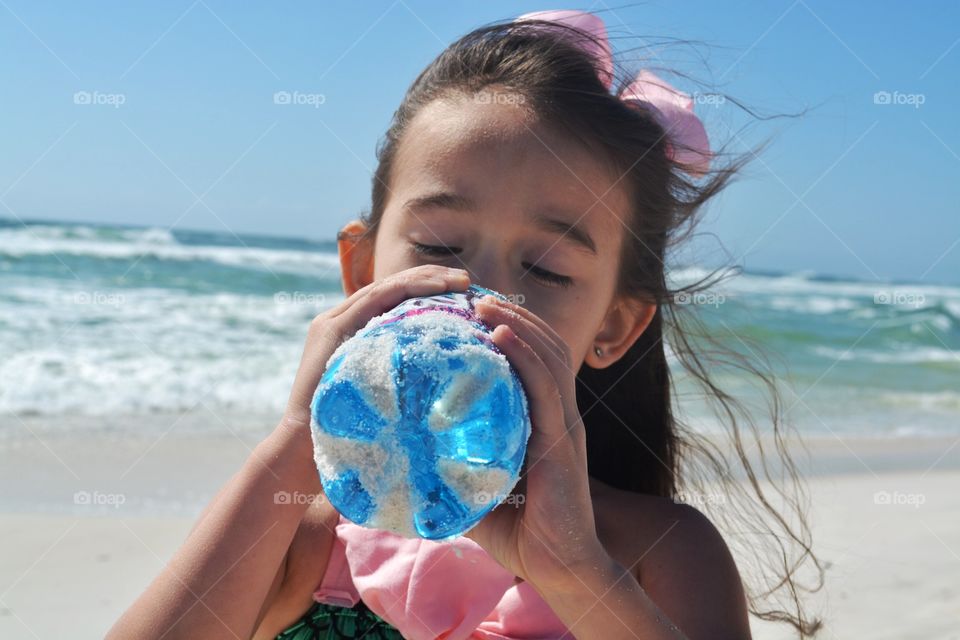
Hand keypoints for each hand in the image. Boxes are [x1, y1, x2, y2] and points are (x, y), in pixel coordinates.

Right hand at [277, 265, 471, 457]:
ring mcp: (334, 321)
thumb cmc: (352, 431)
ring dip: (427, 280)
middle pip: (392, 288)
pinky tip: (439, 289)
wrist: (307, 445)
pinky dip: (410, 288)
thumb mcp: (387, 392)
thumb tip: (446, 377)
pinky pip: (378, 298)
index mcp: (352, 332)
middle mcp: (340, 320)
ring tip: (460, 281)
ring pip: (388, 288)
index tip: (462, 294)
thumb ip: (404, 373)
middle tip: (467, 280)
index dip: (428, 290)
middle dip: (431, 279)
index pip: (394, 299)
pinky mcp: (332, 328)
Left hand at [465, 295, 608, 590]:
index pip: (534, 359)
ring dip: (517, 323)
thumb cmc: (517, 534)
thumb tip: (403, 457)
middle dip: (512, 314)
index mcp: (544, 420)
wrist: (557, 568)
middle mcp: (560, 414)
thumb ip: (450, 468)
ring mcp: (565, 424)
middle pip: (544, 345)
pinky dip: (525, 355)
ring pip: (548, 355)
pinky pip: (547, 387)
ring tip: (483, 304)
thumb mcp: (475, 489)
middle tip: (474, 295)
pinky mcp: (563, 441)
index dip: (510, 329)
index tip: (474, 311)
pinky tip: (500, 335)